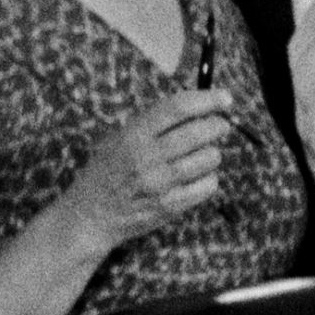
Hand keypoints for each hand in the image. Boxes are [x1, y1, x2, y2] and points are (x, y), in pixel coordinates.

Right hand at [66, 88, 235, 253]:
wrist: (90, 216)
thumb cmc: (108, 172)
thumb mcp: (119, 138)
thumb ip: (153, 123)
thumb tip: (199, 106)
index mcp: (133, 134)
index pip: (178, 107)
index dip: (207, 99)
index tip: (225, 98)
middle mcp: (147, 157)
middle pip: (199, 132)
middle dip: (218, 125)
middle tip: (220, 125)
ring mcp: (160, 184)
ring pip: (209, 158)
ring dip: (212, 153)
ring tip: (201, 155)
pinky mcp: (170, 206)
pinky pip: (208, 185)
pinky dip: (209, 178)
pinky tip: (197, 178)